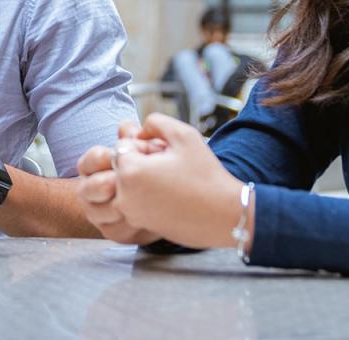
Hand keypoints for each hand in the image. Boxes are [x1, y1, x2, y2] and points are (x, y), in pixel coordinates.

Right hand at [76, 128, 163, 245]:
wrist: (161, 200)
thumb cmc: (146, 172)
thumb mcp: (141, 151)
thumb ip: (132, 138)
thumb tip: (126, 128)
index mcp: (93, 168)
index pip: (88, 161)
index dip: (103, 158)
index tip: (119, 156)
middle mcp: (90, 191)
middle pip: (87, 189)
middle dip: (107, 184)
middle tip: (121, 181)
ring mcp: (99, 213)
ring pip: (98, 213)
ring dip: (119, 205)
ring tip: (138, 200)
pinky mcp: (113, 233)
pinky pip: (116, 231)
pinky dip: (131, 224)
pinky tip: (145, 216)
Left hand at [110, 113, 243, 249]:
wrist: (225, 216)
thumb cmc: (206, 175)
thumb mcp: (184, 134)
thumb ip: (155, 121)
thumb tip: (140, 131)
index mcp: (130, 172)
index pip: (123, 146)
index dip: (146, 146)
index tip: (166, 155)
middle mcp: (124, 196)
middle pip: (123, 166)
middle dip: (142, 163)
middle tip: (170, 168)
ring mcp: (131, 214)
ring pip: (127, 184)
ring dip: (144, 180)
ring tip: (170, 182)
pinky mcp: (141, 226)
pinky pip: (135, 202)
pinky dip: (148, 197)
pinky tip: (172, 197)